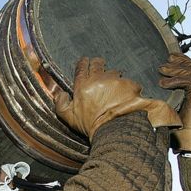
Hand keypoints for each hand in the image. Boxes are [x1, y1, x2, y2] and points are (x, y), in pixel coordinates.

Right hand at [55, 57, 180, 138]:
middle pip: (97, 63)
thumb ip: (61, 105)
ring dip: (114, 77)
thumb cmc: (92, 126)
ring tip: (115, 87)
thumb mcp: (70, 119)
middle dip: (98, 63)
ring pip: (114, 72)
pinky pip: (129, 82)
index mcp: (82, 86)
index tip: (85, 61)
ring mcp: (115, 81)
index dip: (83, 63)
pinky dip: (128, 88)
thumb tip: (61, 94)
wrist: (115, 130)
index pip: (82, 67)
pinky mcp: (130, 85)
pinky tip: (127, 97)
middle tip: (100, 66)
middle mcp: (98, 79)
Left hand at [159, 53, 190, 153]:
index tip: (171, 56)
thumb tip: (138, 103)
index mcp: (190, 92)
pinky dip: (175, 81)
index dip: (182, 61)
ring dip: (176, 69)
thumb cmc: (179, 129)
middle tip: (166, 60)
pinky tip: (163, 83)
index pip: (189, 71)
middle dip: (180, 61)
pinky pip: (189, 84)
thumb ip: (158, 105)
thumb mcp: (166, 113)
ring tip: (162, 70)